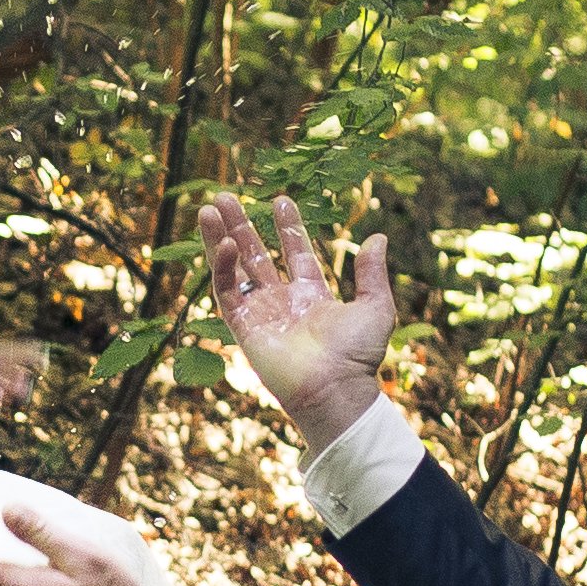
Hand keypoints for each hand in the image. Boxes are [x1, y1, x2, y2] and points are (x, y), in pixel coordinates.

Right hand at [199, 193, 398, 441]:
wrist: (335, 388)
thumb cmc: (358, 355)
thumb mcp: (375, 307)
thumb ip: (371, 273)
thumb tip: (378, 237)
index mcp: (312, 296)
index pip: (294, 253)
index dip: (287, 227)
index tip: (281, 200)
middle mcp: (283, 302)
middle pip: (255, 255)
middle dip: (241, 225)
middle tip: (225, 196)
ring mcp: (261, 314)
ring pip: (233, 268)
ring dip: (220, 238)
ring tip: (208, 207)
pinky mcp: (243, 327)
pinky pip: (227, 292)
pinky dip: (222, 267)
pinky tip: (223, 242)